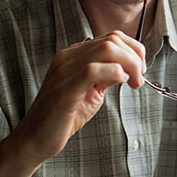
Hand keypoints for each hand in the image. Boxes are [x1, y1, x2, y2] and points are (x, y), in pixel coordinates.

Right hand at [9, 31, 145, 166]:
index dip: (133, 50)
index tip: (140, 70)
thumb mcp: (91, 90)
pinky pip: (94, 69)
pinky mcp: (65, 87)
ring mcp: (65, 69)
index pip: (111, 37)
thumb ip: (107, 75)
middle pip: (112, 40)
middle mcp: (68, 57)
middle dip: (135, 57)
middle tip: (139, 79)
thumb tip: (128, 68)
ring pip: (107, 49)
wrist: (36, 138)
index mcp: (73, 55)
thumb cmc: (63, 117)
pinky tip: (120, 84)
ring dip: (129, 64)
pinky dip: (115, 74)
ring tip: (134, 83)